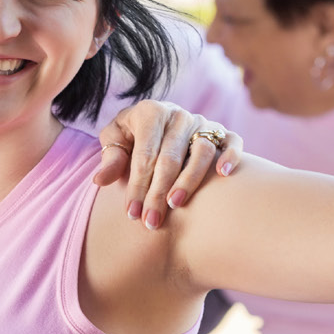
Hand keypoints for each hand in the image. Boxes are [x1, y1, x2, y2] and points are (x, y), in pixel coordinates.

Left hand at [95, 101, 242, 228]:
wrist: (157, 123)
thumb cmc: (132, 136)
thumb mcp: (115, 140)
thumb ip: (111, 158)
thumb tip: (100, 180)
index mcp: (150, 112)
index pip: (144, 154)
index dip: (137, 186)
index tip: (132, 213)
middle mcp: (178, 115)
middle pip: (170, 158)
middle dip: (158, 193)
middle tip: (151, 221)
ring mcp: (202, 123)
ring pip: (201, 152)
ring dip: (189, 180)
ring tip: (176, 205)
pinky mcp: (221, 132)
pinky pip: (232, 141)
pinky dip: (230, 156)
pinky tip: (222, 174)